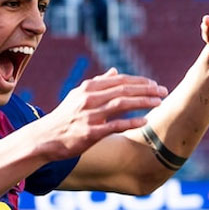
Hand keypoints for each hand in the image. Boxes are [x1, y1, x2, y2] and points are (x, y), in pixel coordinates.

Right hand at [40, 69, 167, 159]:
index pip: (119, 80)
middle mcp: (89, 98)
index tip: (154, 84)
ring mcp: (90, 115)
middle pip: (124, 89)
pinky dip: (131, 122)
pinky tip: (145, 121)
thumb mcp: (79, 96)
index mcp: (88, 88)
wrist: (45, 138)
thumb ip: (99, 83)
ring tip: (159, 103)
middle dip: (146, 89)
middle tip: (163, 91)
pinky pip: (115, 125)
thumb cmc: (65, 117)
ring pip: (122, 104)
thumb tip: (115, 71)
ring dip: (143, 102)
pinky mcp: (90, 132)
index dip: (139, 81)